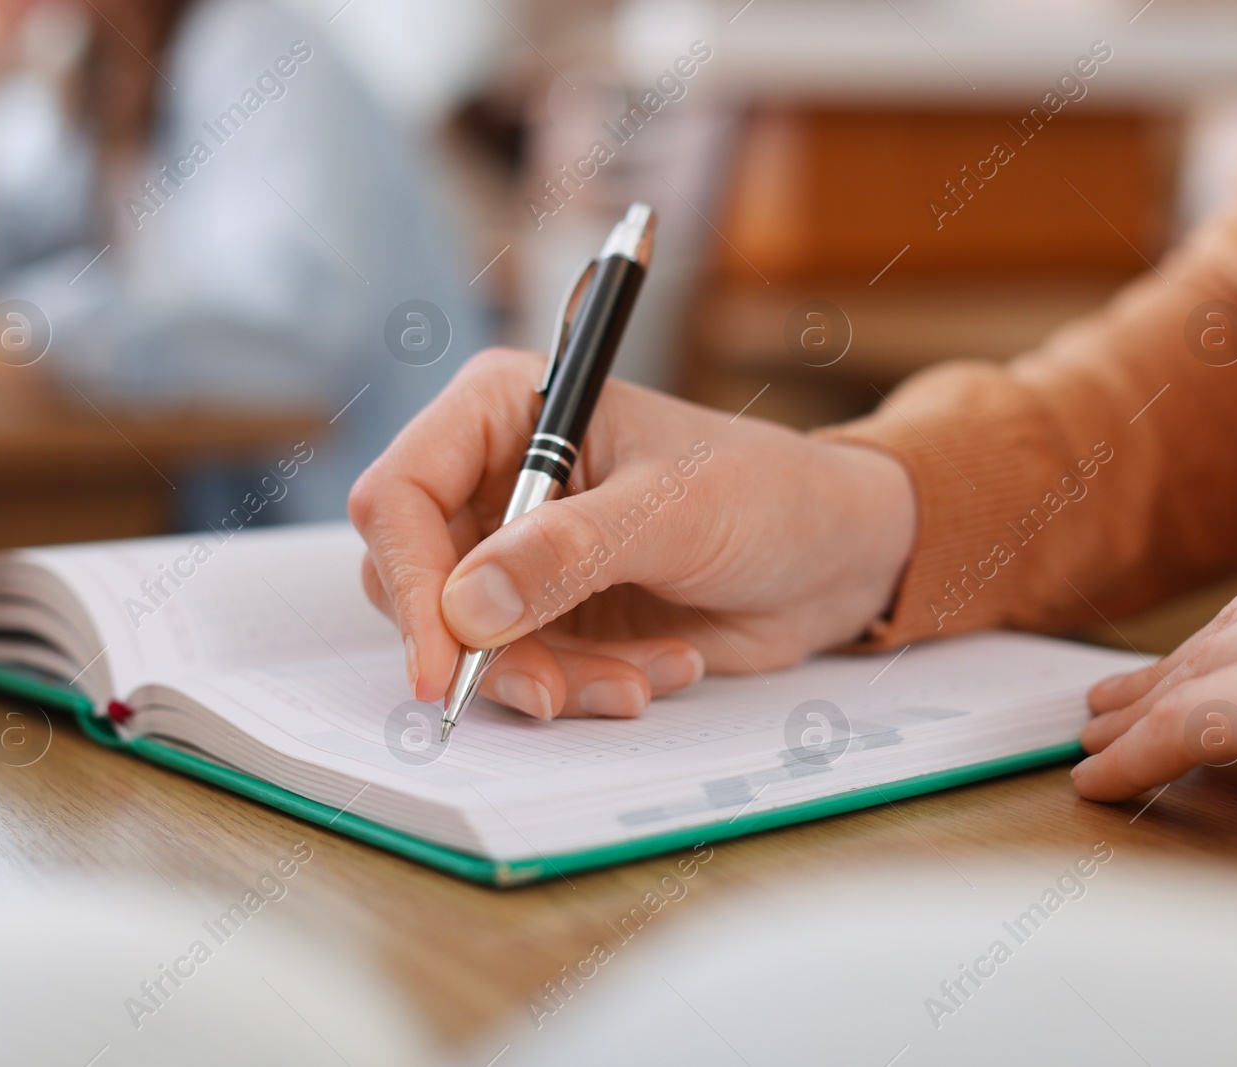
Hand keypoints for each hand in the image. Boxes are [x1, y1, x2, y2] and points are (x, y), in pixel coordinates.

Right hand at [348, 349, 915, 720]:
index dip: (409, 580)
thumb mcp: (672, 512)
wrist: (834, 555)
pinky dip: (584, 687)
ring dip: (550, 677)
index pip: (401, 493)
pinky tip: (659, 668)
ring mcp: (519, 553)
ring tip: (640, 678)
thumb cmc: (768, 494)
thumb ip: (568, 553)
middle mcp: (497, 480)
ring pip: (468, 642)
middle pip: (416, 579)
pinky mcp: (551, 614)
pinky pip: (525, 671)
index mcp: (506, 412)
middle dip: (486, 649)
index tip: (441, 663)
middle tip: (554, 690)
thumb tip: (464, 608)